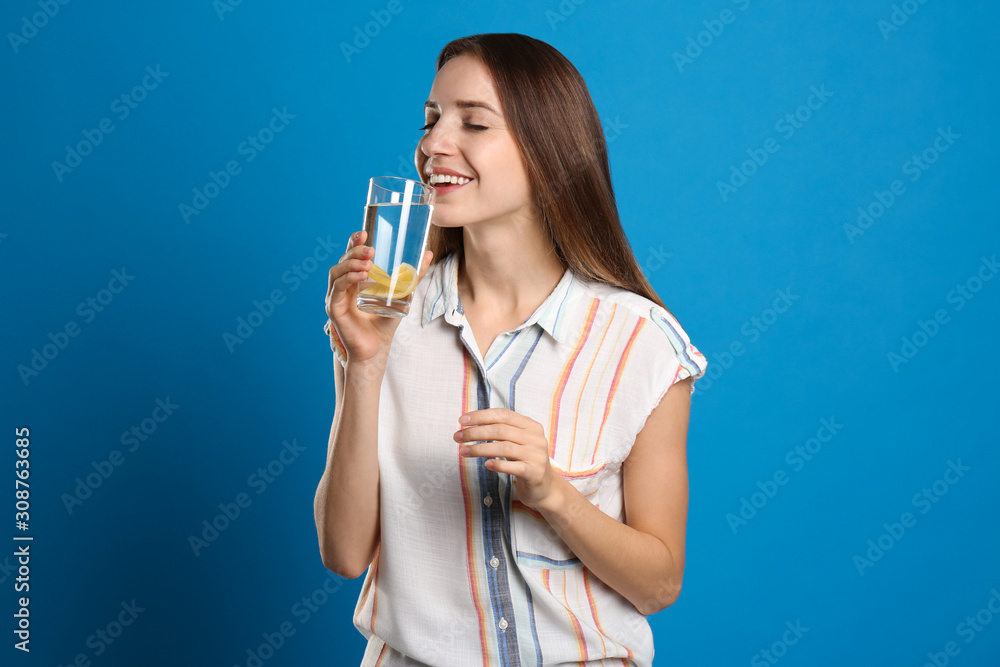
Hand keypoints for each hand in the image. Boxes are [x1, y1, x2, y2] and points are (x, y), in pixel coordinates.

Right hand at [325, 230, 432, 366]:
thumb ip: (414, 276)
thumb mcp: (403, 294)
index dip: (354, 242)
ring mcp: (336, 296)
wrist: (377, 347)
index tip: (364, 232)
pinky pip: (337, 289)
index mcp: (355, 278)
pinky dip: (347, 280)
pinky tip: (361, 276)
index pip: (351, 255)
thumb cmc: (385, 321)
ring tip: (369, 263)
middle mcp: (342, 285)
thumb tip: (428, 254)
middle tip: (371, 249)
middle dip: (355, 252)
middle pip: (343, 261)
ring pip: (336, 272)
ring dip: (351, 264)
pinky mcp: (334, 309)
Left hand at [455, 408, 565, 510]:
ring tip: (463, 452)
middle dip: (475, 432)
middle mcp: (535, 438)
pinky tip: (485, 464)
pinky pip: (513, 467)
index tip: (462, 420)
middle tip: (457, 437)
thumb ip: (502, 430)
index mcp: (531, 426)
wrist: (545, 487)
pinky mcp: (534, 472)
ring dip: (480, 449)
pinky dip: (498, 465)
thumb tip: (471, 424)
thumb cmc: (525, 461)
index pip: (503, 415)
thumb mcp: (518, 441)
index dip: (481, 416)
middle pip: (500, 430)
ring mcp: (536, 455)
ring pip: (504, 447)